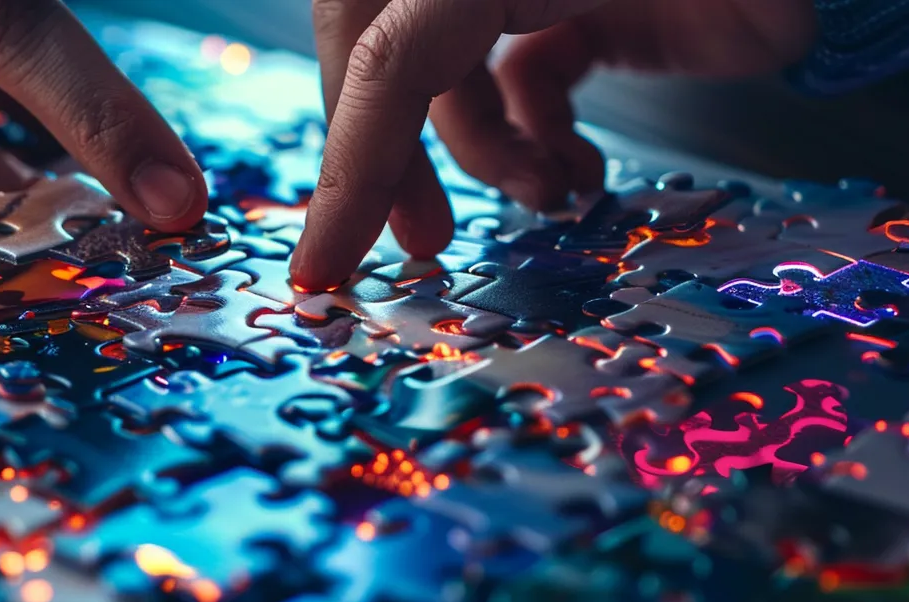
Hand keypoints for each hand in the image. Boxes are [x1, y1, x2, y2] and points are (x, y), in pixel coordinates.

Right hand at [289, 0, 816, 289]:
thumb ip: (442, 47)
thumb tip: (372, 84)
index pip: (380, 57)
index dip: (346, 163)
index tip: (321, 269)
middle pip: (390, 64)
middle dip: (397, 161)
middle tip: (425, 248)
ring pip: (452, 84)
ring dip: (487, 157)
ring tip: (549, 197)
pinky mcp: (587, 11)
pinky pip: (521, 82)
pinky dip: (535, 139)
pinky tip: (575, 173)